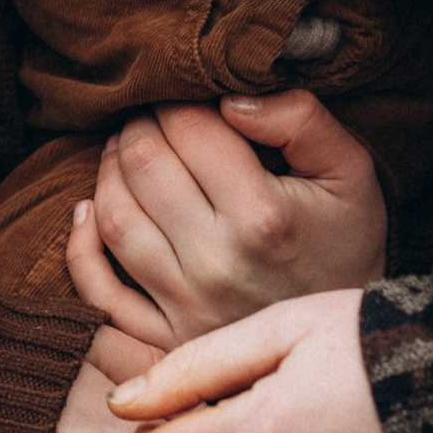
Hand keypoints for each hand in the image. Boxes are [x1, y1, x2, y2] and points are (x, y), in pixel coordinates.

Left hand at [63, 92, 385, 347]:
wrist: (348, 337)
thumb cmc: (348, 241)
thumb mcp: (351, 172)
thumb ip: (302, 120)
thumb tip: (230, 99)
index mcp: (261, 216)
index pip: (189, 129)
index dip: (175, 98)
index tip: (182, 93)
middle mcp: (216, 262)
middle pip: (143, 166)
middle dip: (137, 126)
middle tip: (148, 115)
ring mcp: (185, 305)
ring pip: (115, 220)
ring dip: (107, 171)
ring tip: (124, 150)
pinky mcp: (166, 339)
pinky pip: (99, 293)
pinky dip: (80, 249)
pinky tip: (86, 212)